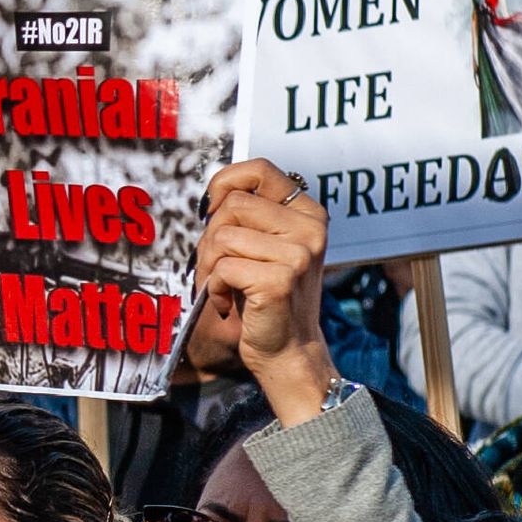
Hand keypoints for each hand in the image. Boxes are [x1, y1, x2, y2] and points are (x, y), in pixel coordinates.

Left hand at [195, 159, 335, 419]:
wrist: (287, 351)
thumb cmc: (264, 296)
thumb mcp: (263, 245)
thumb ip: (249, 214)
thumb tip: (214, 193)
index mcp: (308, 213)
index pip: (260, 169)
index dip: (225, 182)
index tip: (211, 208)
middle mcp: (309, 229)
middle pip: (233, 205)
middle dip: (213, 237)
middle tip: (222, 267)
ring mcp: (298, 254)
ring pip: (222, 237)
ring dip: (211, 266)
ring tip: (229, 287)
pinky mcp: (280, 279)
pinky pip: (222, 268)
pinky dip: (214, 288)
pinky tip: (231, 304)